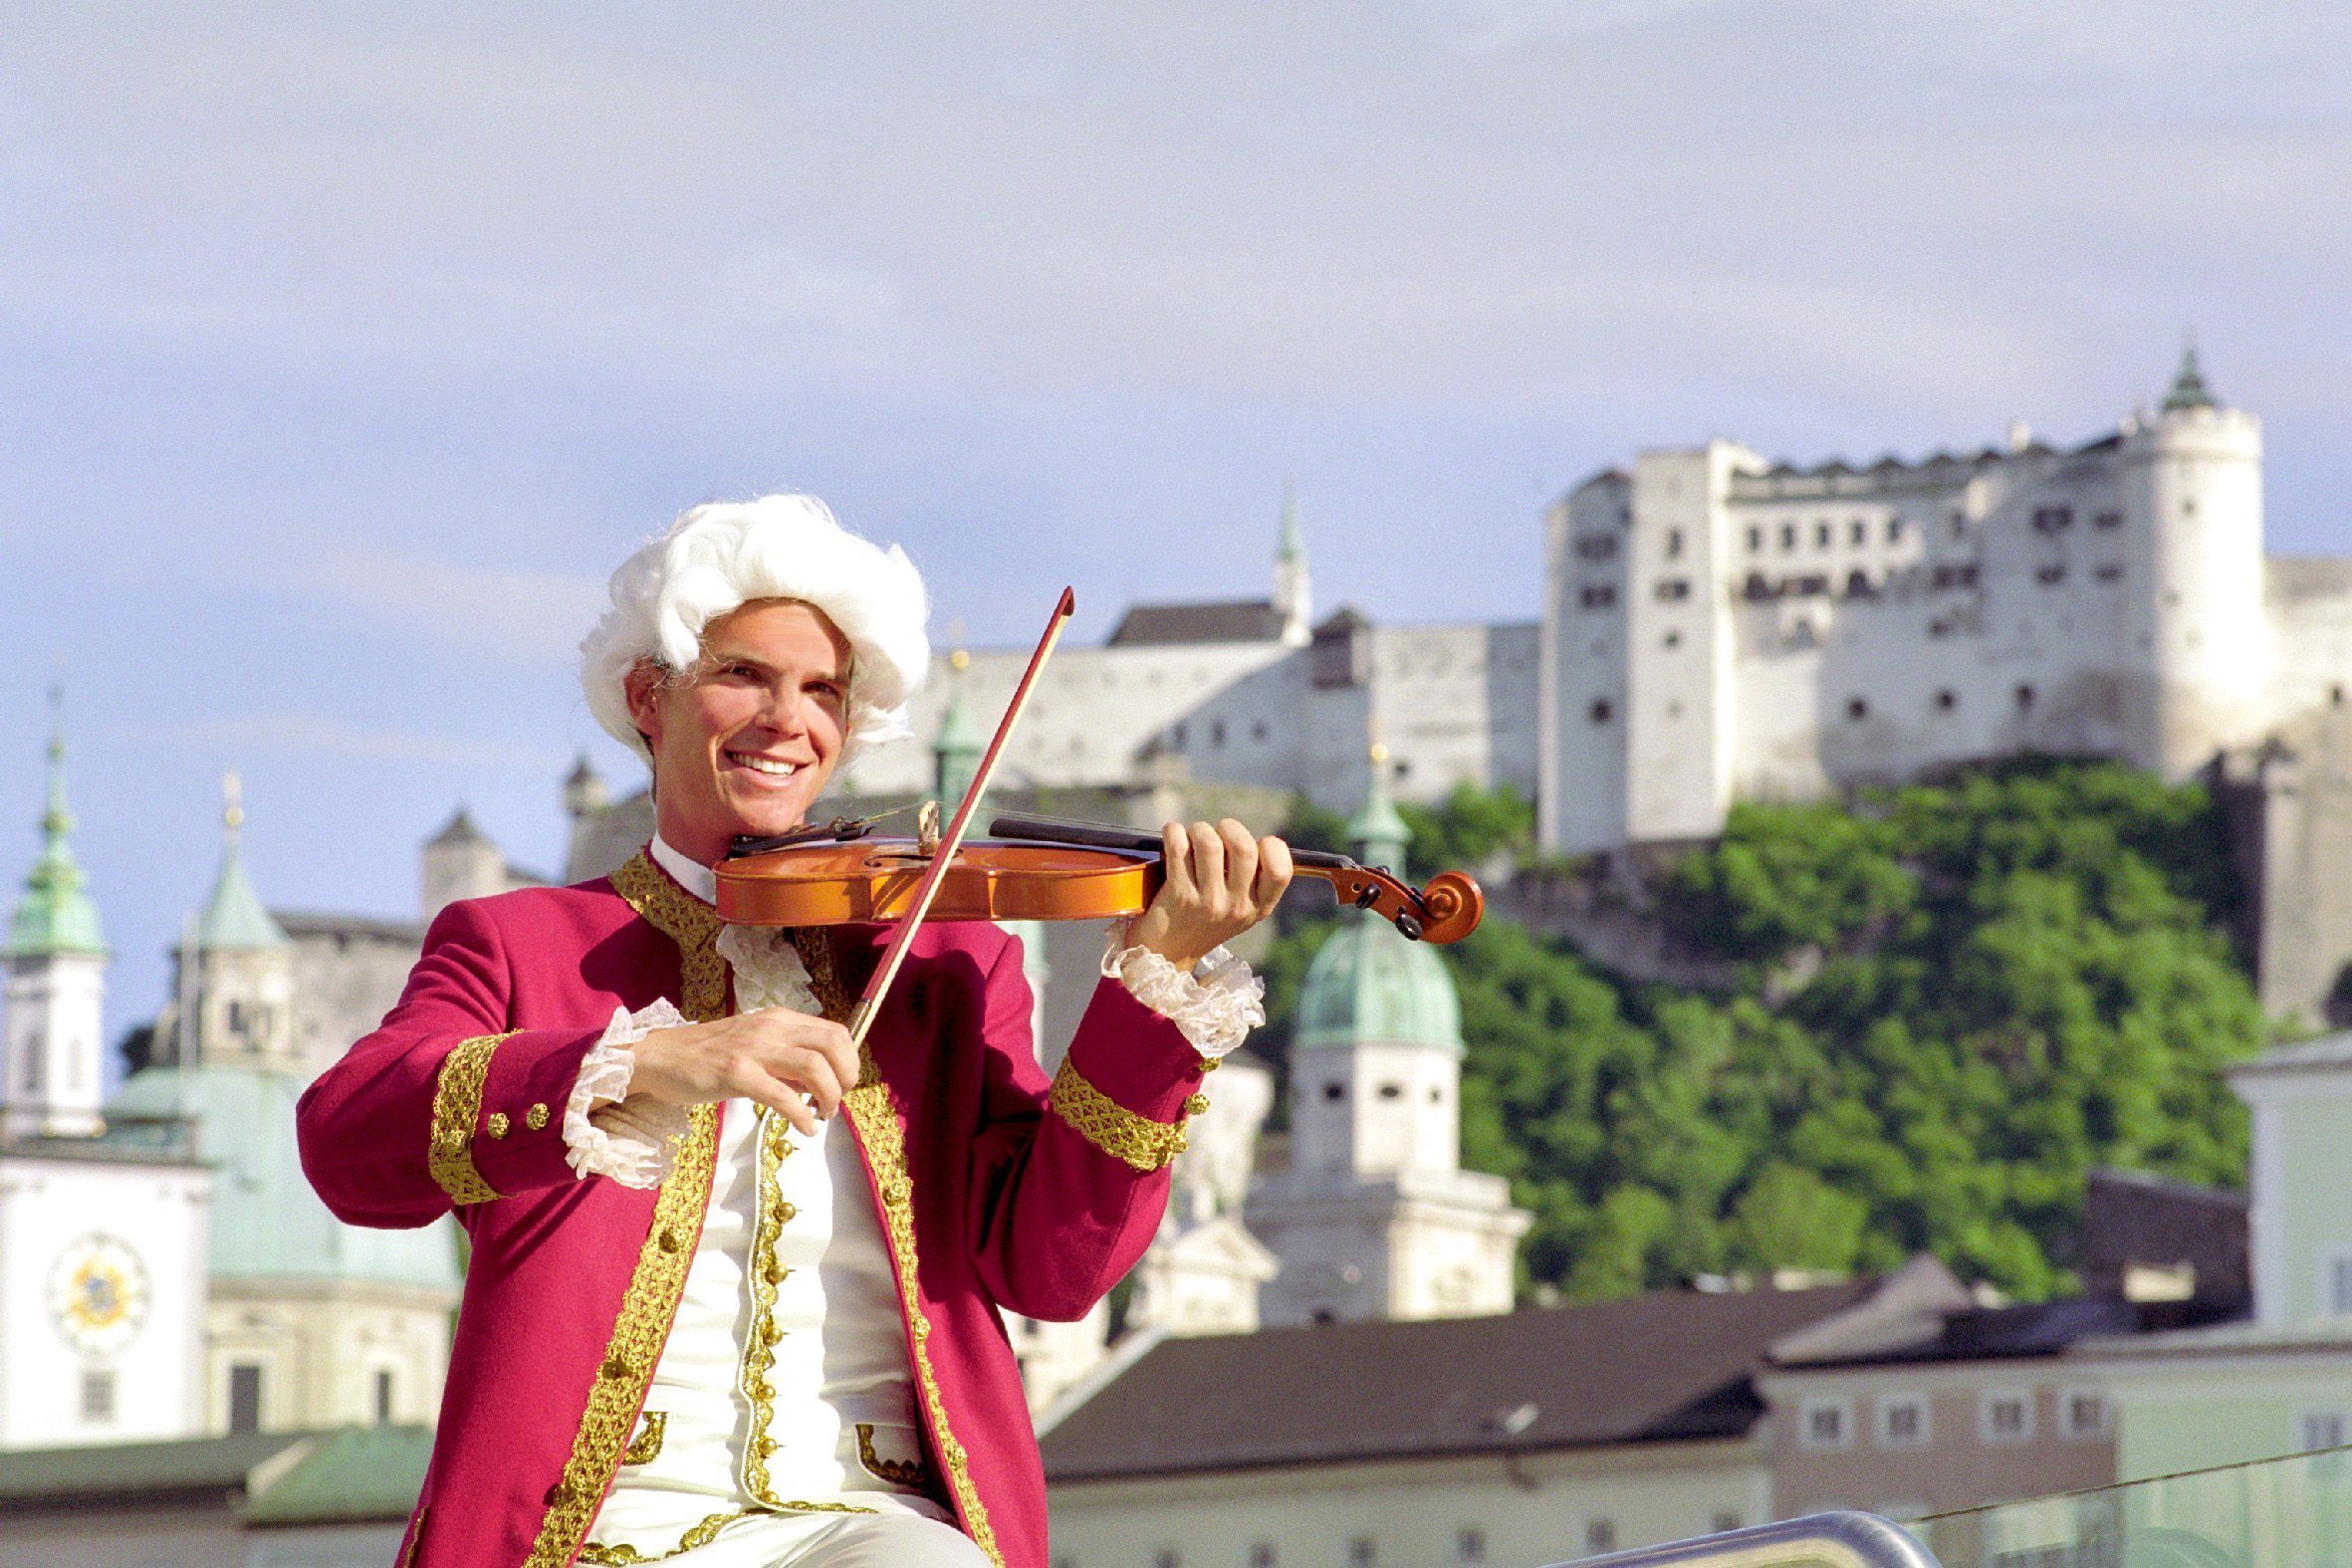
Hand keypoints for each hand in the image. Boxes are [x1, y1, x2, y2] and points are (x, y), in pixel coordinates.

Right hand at [624, 1009, 860, 1135]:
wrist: (659, 1058)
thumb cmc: (707, 1056)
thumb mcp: (754, 1047)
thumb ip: (786, 1061)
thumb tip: (819, 1084)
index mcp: (778, 1020)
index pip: (834, 1032)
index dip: (848, 1061)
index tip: (843, 1085)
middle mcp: (771, 1028)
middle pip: (833, 1045)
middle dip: (847, 1076)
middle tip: (838, 1101)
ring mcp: (753, 1049)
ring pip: (814, 1066)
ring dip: (829, 1095)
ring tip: (823, 1114)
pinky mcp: (735, 1073)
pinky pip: (782, 1096)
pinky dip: (801, 1116)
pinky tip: (804, 1128)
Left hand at [1130, 818, 1293, 969]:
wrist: (1167, 954)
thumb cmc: (1203, 921)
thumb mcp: (1238, 911)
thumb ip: (1250, 881)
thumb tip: (1244, 836)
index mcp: (1258, 908)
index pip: (1281, 871)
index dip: (1272, 847)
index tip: (1256, 845)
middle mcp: (1236, 907)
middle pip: (1244, 848)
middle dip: (1229, 828)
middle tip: (1217, 833)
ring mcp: (1207, 902)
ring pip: (1209, 844)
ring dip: (1199, 830)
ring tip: (1192, 836)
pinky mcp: (1178, 895)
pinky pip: (1178, 848)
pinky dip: (1174, 832)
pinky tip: (1173, 835)